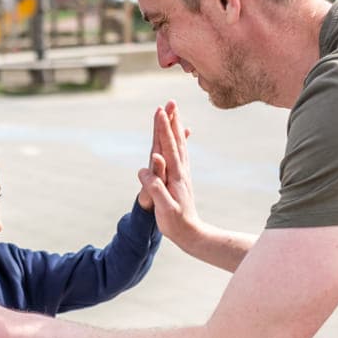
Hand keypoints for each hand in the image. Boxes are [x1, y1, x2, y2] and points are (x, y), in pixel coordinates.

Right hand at [137, 101, 202, 248]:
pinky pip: (181, 155)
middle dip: (170, 121)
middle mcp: (181, 171)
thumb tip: (145, 169)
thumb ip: (155, 187)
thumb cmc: (176, 224)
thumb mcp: (165, 208)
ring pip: (179, 146)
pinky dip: (180, 142)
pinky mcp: (182, 179)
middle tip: (169, 103)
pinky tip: (182, 137)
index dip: (163, 129)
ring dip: (176, 128)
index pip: (167, 147)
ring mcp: (183, 174)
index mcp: (175, 176)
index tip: (159, 111)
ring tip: (175, 113)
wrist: (192, 234)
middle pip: (175, 141)